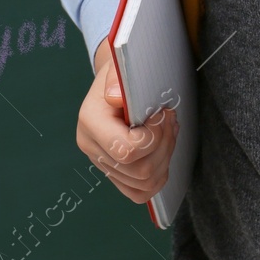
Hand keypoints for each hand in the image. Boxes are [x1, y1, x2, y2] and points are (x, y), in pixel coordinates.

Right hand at [75, 37, 178, 203]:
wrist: (114, 83)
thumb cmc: (121, 75)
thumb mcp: (120, 67)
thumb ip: (117, 80)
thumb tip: (116, 97)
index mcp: (90, 122)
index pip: (126, 150)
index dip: (153, 137)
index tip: (160, 113)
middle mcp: (92, 148)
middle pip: (140, 172)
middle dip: (164, 146)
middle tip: (169, 120)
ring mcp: (102, 164)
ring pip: (144, 184)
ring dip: (165, 158)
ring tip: (168, 131)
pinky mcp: (114, 174)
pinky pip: (139, 192)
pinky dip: (157, 177)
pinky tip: (162, 152)